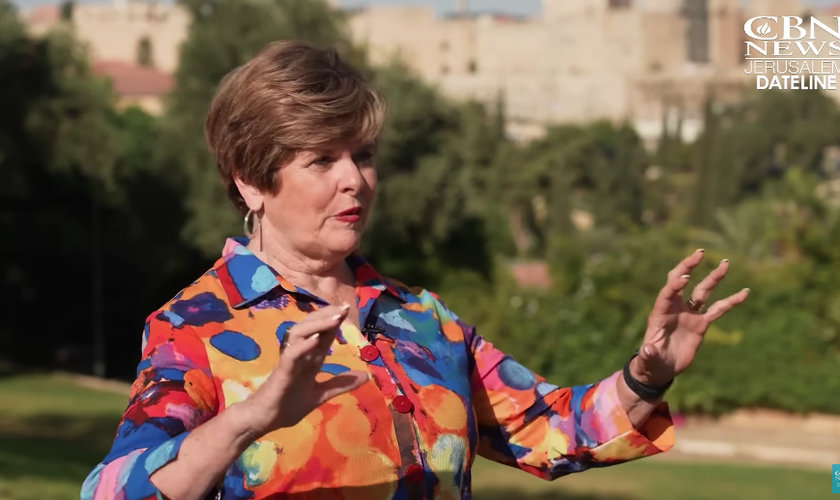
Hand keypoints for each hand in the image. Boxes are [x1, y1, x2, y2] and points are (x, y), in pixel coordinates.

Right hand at [240, 304, 370, 435]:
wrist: (263, 420)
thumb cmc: (287, 405)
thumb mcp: (321, 395)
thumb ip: (340, 384)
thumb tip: (366, 376)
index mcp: (309, 359)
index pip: (322, 335)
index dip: (333, 321)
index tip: (347, 309)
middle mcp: (299, 355)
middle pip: (310, 327)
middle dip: (326, 315)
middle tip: (343, 308)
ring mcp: (289, 361)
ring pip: (299, 333)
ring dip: (317, 324)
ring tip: (334, 319)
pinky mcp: (281, 371)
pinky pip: (291, 354)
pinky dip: (304, 345)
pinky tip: (316, 339)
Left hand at [631, 249, 749, 386]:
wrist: (661, 368)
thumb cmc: (651, 362)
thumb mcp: (649, 359)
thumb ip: (648, 353)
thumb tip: (647, 350)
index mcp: (660, 313)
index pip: (667, 293)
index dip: (675, 284)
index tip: (686, 276)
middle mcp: (675, 309)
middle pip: (682, 281)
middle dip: (689, 266)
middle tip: (699, 253)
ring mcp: (689, 314)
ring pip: (703, 291)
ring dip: (713, 277)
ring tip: (725, 263)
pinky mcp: (701, 324)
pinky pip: (718, 309)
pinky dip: (731, 301)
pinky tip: (745, 292)